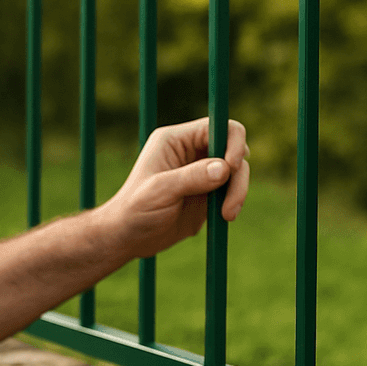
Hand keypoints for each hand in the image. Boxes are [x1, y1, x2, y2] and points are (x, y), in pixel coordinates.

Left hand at [98, 117, 249, 259]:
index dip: (232, 142)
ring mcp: (201, 171)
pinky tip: (223, 218)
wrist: (128, 238)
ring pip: (236, 171)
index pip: (216, 127)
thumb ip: (191, 177)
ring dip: (238, 191)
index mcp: (175, 140)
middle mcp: (190, 151)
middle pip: (233, 149)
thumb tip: (225, 168)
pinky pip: (233, 189)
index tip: (232, 167)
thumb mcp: (160, 191)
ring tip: (226, 215)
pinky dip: (234, 201)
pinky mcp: (208, 192)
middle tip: (229, 205)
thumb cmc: (135, 210)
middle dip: (238, 175)